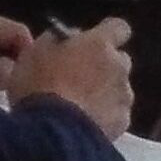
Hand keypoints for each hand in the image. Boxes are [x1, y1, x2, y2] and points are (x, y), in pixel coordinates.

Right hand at [8, 17, 134, 140]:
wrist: (52, 132)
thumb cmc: (38, 86)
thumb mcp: (35, 53)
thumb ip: (58, 40)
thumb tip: (73, 37)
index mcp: (99, 43)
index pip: (118, 27)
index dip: (106, 34)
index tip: (92, 43)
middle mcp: (119, 65)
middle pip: (119, 60)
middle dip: (104, 66)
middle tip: (79, 79)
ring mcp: (124, 95)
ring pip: (119, 88)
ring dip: (105, 93)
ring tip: (79, 107)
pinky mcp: (123, 121)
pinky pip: (117, 114)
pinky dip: (105, 117)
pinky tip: (84, 124)